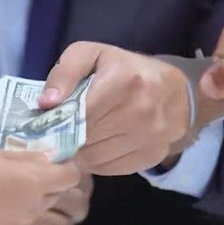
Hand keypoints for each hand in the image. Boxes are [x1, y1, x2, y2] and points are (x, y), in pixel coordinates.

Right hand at [0, 132, 92, 224]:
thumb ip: (21, 156)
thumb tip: (43, 157)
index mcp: (30, 179)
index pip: (71, 176)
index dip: (68, 168)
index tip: (59, 164)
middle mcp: (31, 206)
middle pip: (65, 199)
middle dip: (64, 190)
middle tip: (50, 181)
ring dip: (59, 217)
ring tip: (47, 208)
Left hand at [39, 42, 189, 175]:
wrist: (177, 93)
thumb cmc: (128, 70)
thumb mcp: (94, 55)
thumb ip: (65, 72)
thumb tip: (46, 103)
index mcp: (122, 81)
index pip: (78, 114)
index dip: (59, 121)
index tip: (51, 122)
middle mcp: (140, 110)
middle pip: (85, 138)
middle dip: (68, 137)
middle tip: (61, 132)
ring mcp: (149, 136)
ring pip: (95, 158)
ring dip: (81, 152)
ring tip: (79, 139)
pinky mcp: (152, 156)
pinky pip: (110, 169)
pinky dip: (97, 162)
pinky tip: (97, 147)